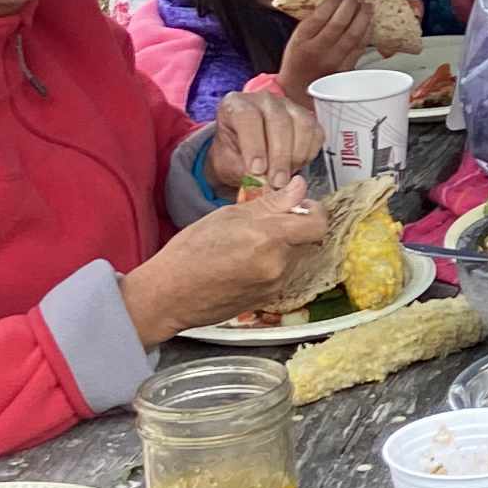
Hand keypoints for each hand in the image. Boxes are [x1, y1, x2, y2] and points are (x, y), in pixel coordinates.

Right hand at [122, 176, 329, 342]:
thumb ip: (270, 203)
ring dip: (285, 248)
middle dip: (297, 229)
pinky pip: (283, 276)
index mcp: (269, 238)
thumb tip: (299, 187)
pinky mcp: (268, 300)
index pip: (317, 224)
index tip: (302, 205)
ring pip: (296, 259)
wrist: (170, 295)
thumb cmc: (191, 251)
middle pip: (309, 242)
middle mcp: (278, 264)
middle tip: (272, 222)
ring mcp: (275, 285)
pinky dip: (274, 265)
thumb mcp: (227, 215)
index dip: (315, 212)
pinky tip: (247, 262)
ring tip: (252, 244)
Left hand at [199, 85, 319, 190]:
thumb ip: (242, 170)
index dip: (254, 145)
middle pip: (278, 121)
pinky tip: (296, 166)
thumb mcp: (227, 164)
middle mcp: (263, 100)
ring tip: (286, 177)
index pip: (247, 117)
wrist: (244, 152)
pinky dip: (308, 154)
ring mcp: (288, 106)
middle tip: (277, 181)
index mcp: (236, 104)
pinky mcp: (306, 117)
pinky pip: (315, 133)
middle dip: (279, 156)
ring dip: (296, 156)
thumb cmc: (233, 154)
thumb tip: (261, 181)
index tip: (257, 170)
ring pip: (301, 125)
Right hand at [274, 0, 374, 98]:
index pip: (320, 17)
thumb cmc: (297, 61)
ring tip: (366, 6)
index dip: (333, 3)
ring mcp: (333, 62)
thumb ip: (311, 22)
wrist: (298, 91)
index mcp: (301, 41)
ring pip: (353, 36)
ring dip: (363, 17)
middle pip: (339, 24)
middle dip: (350, 5)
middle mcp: (317, 51)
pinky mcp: (346, 70)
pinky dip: (367, 33)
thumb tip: (334, 1)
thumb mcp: (296, 39)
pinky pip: (360, 48)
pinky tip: (369, 23)